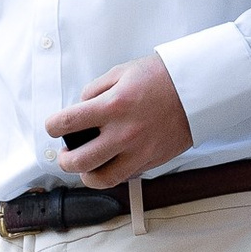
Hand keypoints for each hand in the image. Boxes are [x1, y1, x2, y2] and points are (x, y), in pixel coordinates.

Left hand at [47, 53, 194, 187]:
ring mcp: (138, 151)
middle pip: (78, 161)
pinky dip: (111, 174)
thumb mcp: (122, 72)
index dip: (52, 127)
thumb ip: (95, 90)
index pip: (67, 123)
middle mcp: (123, 132)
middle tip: (65, 155)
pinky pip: (124, 177)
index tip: (53, 127)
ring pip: (101, 179)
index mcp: (112, 106)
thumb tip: (80, 108)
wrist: (198, 89)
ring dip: (85, 175)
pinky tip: (109, 164)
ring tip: (84, 168)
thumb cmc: (161, 77)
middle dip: (64, 160)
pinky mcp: (151, 161)